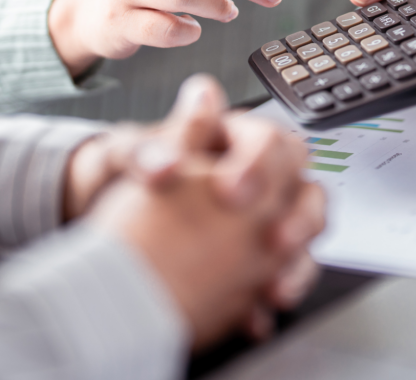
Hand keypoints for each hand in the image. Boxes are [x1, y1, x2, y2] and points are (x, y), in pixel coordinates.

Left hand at [80, 75, 325, 348]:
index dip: (258, 164)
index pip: (269, 140)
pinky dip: (272, 297)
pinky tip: (255, 316)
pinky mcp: (261, 259)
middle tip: (271, 240)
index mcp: (235, 140)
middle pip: (302, 186)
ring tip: (275, 287)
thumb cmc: (125, 183)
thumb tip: (201, 99)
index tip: (229, 192)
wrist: (109, 225)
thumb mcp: (133, 152)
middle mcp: (260, 176)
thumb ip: (170, 129)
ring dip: (298, 261)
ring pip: (305, 234)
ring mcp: (266, 217)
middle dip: (296, 216)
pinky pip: (284, 277)